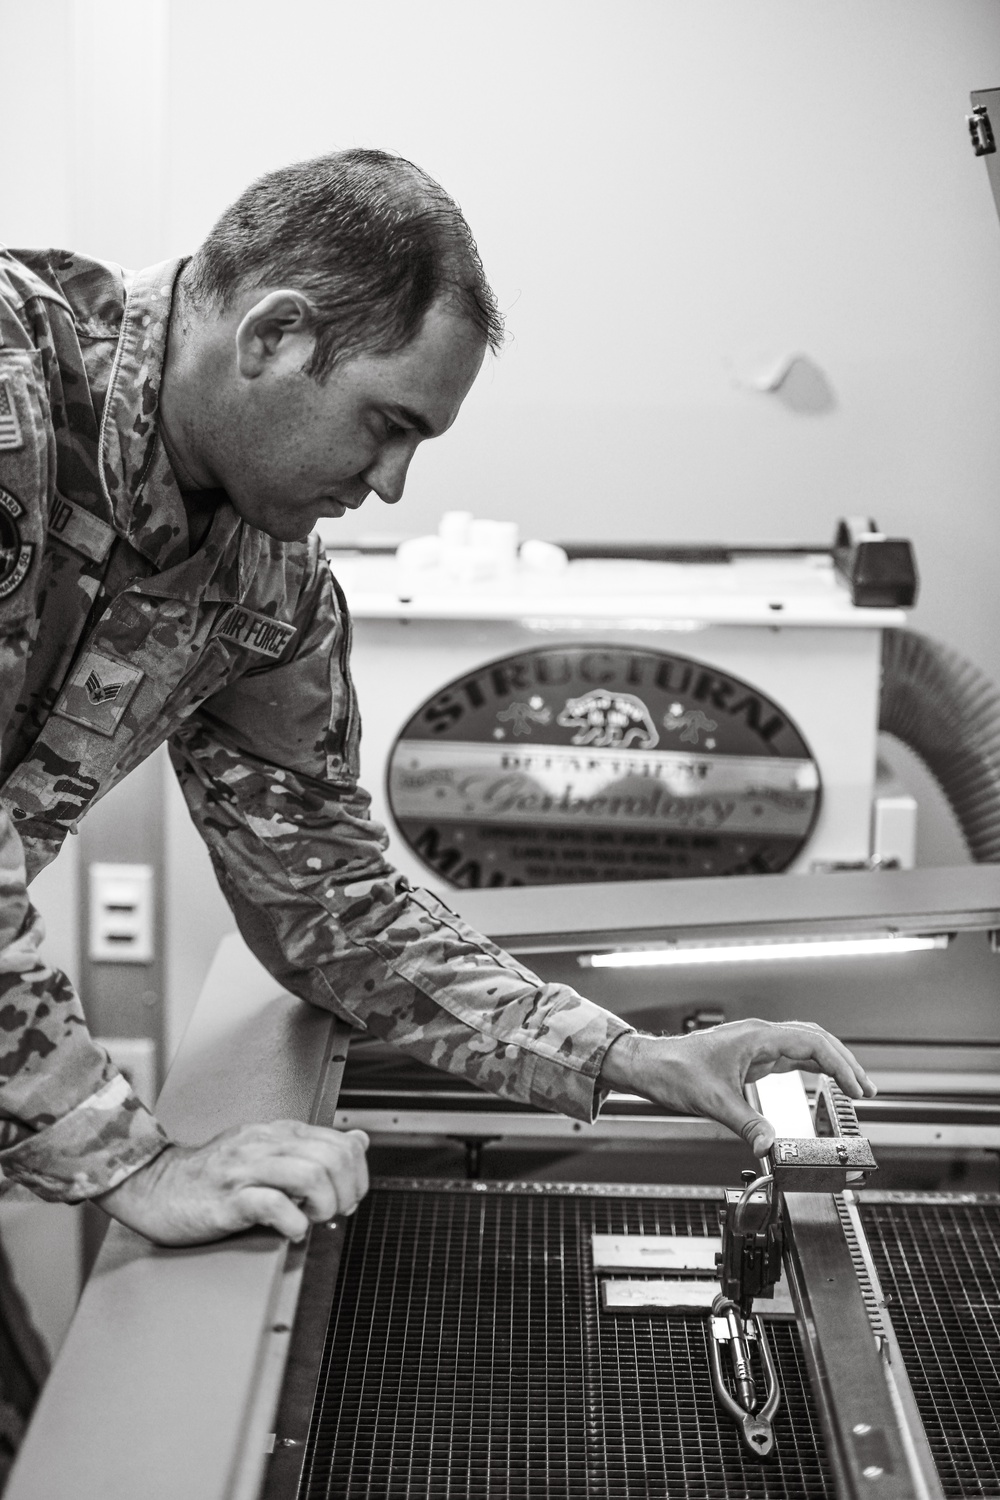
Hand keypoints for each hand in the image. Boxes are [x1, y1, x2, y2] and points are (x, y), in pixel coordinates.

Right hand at [96, 1120, 369, 1246]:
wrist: (152, 1185)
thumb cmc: (210, 1175)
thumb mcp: (266, 1149)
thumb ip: (312, 1146)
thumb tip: (358, 1141)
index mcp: (278, 1133)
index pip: (341, 1143)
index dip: (357, 1176)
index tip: (348, 1197)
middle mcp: (265, 1145)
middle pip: (332, 1158)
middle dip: (346, 1192)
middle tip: (334, 1212)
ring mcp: (245, 1171)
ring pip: (310, 1174)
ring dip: (324, 1204)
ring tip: (314, 1219)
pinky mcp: (226, 1200)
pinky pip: (271, 1204)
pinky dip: (292, 1221)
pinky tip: (290, 1230)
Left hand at [600, 1019, 874, 1157]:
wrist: (649, 1064)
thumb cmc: (673, 1071)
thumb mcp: (713, 1102)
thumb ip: (747, 1124)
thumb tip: (771, 1145)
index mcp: (756, 1038)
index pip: (811, 1043)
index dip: (840, 1066)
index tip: (858, 1088)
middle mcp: (759, 1036)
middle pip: (815, 1040)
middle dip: (845, 1062)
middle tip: (867, 1089)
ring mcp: (755, 1044)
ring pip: (804, 1046)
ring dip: (831, 1063)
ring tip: (854, 1086)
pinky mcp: (750, 1056)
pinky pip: (790, 1056)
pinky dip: (812, 1066)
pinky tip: (821, 1079)